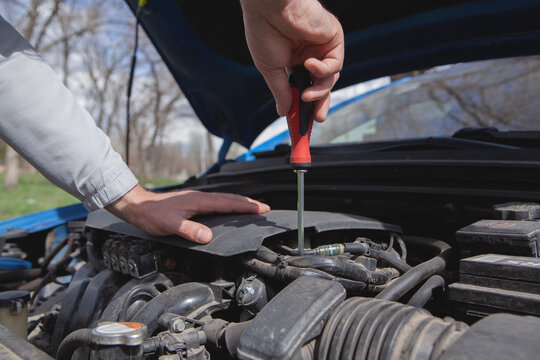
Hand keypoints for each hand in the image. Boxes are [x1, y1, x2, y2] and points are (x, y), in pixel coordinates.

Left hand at [106, 185, 269, 242]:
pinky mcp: (193, 202)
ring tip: (252, 207)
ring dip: (240, 202)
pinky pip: (217, 201)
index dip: (246, 207)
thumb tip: (208, 236)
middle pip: (230, 199)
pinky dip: (228, 204)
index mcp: (199, 201)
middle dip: (248, 203)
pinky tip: (229, 208)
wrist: (139, 206)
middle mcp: (200, 197)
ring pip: (224, 199)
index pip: (229, 203)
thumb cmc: (152, 215)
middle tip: (264, 208)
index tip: (262, 209)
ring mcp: (197, 199)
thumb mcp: (170, 225)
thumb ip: (189, 230)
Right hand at [240, 0, 343, 121]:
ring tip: (306, 95)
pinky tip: (310, 65)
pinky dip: (324, 70)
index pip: (305, 86)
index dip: (305, 104)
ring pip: (330, 78)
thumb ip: (281, 91)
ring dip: (320, 90)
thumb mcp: (270, 69)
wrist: (269, 7)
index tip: (302, 122)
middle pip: (322, 85)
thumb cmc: (264, 31)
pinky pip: (335, 63)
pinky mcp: (333, 38)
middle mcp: (311, 53)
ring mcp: (323, 46)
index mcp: (294, 60)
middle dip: (320, 103)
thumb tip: (283, 112)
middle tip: (316, 119)